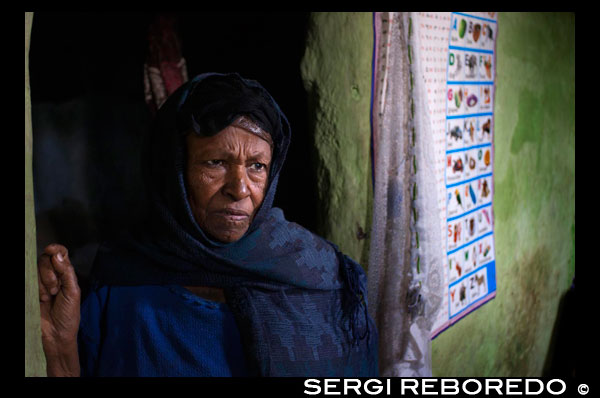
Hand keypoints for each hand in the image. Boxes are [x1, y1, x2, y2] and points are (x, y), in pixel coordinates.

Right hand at [37, 244, 80, 375]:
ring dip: (44, 282)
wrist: (56, 335)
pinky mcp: (29, 291)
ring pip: (36, 269)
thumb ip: (66, 272)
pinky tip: (41, 299)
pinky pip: (29, 280)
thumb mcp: (73, 292)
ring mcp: (39, 283)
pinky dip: (36, 287)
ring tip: (48, 297)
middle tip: (55, 289)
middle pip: (45, 259)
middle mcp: (52, 276)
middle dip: (50, 273)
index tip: (51, 249)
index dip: (55, 248)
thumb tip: (57, 254)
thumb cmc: (68, 315)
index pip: (60, 254)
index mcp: (65, 274)